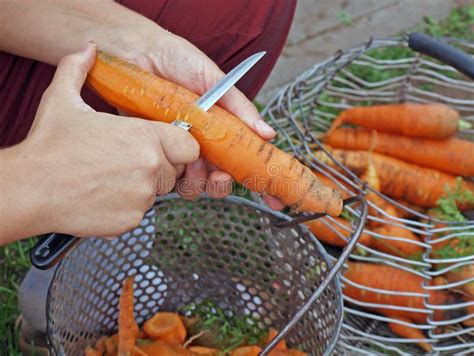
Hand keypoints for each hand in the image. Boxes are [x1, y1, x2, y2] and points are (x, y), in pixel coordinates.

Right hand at [18, 43, 198, 237]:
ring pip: (157, 191)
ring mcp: (143, 196)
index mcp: (145, 136)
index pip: (190, 146)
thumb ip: (79, 69)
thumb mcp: (62, 99)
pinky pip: (140, 211)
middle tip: (126, 161)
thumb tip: (88, 49)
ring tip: (109, 177)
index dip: (178, 146)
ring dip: (141, 185)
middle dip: (158, 165)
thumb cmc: (48, 145)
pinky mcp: (132, 220)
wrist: (29, 189)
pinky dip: (127, 206)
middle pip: (173, 170)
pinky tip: (102, 195)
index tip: (160, 145)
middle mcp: (151, 167)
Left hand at [95, 24, 284, 209]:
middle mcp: (201, 144)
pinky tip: (172, 153)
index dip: (250, 178)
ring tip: (191, 161)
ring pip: (193, 183)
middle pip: (217, 179)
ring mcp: (177, 148)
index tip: (262, 193)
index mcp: (220, 130)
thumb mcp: (215, 81)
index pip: (240, 161)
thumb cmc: (179, 61)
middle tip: (218, 175)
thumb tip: (268, 134)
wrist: (138, 53)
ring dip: (197, 181)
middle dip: (220, 185)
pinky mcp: (155, 149)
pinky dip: (172, 173)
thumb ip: (240, 108)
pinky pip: (166, 175)